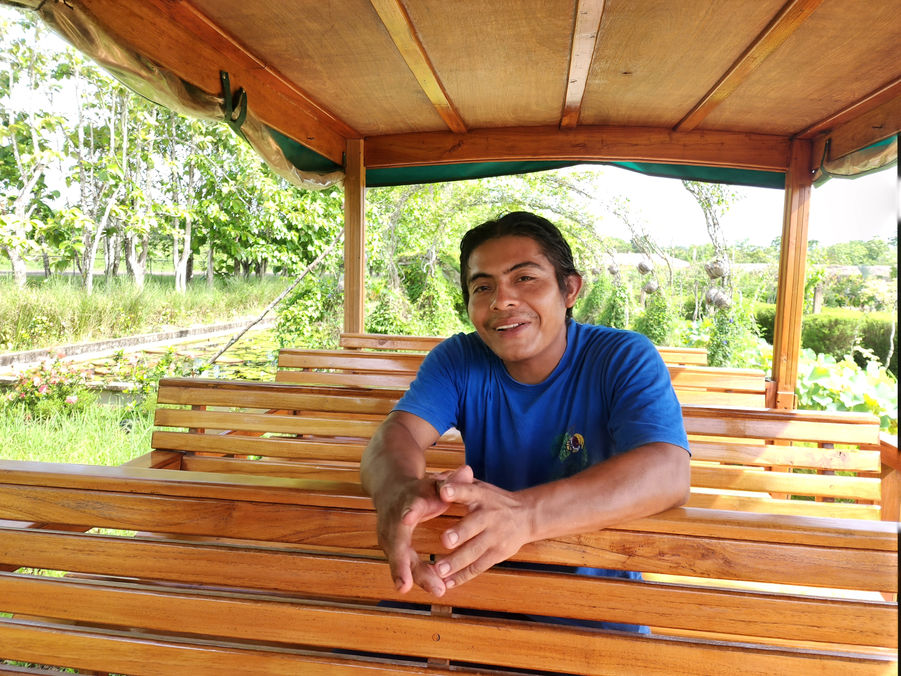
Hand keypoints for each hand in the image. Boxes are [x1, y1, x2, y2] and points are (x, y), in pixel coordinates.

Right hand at [373, 464, 473, 595]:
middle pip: (396, 543)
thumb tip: (467, 470)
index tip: (408, 519)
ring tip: (437, 589)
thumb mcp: (435, 484)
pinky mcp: (390, 548)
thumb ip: (451, 481)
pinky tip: (434, 589)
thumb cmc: (419, 490)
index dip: (409, 511)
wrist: (391, 490)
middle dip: (402, 563)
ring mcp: (389, 536)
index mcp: (408, 501)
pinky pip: (402, 566)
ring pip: (398, 558)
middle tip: (410, 583)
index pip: (407, 505)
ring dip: (413, 576)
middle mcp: (394, 520)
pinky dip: (414, 578)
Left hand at [432, 479, 533, 589]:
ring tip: (439, 571)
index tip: (444, 491)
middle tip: (445, 540)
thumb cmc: (494, 500)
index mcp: (483, 496)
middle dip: (460, 533)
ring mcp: (495, 537)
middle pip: (474, 526)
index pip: (469, 491)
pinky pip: (478, 567)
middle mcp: (489, 516)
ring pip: (474, 551)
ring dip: (457, 562)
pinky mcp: (497, 554)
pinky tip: (447, 583)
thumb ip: (460, 483)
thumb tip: (438, 479)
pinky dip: (462, 576)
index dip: (457, 490)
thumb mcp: (481, 487)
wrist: (527, 516)